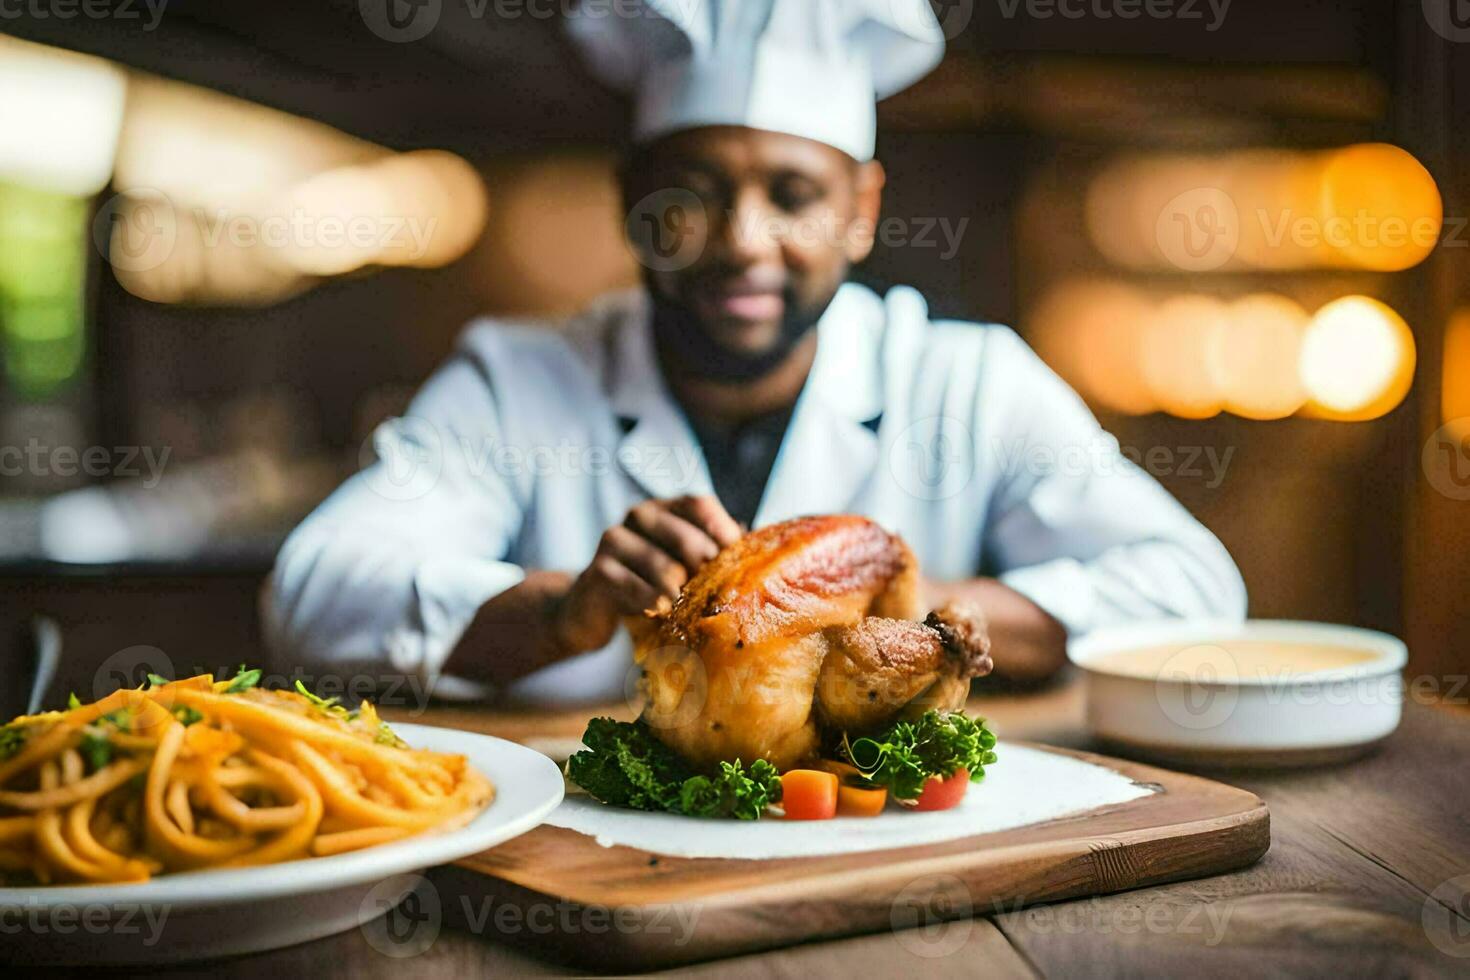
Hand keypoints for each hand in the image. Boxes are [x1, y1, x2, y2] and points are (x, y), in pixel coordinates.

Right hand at [552, 495, 742, 653]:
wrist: (592, 609)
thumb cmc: (651, 585)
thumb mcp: (685, 567)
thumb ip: (716, 556)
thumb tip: (760, 555)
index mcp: (667, 508)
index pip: (700, 504)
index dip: (722, 532)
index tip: (736, 563)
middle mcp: (640, 515)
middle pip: (687, 538)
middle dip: (705, 574)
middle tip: (712, 598)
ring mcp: (615, 540)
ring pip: (666, 569)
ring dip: (681, 597)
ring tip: (683, 611)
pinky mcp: (599, 570)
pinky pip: (638, 590)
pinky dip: (654, 605)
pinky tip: (659, 613)